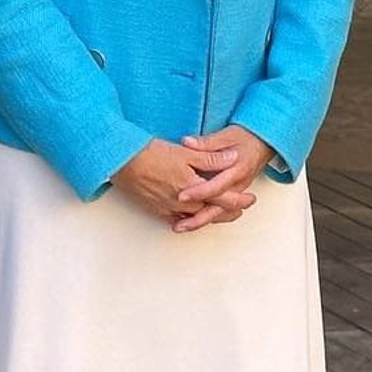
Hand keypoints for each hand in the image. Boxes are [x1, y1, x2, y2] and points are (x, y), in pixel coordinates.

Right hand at [111, 137, 240, 226]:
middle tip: (240, 210)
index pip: (222, 197)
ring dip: (210, 217)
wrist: (121, 161)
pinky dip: (188, 220)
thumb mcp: (186, 152)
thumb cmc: (151, 153)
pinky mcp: (156, 209)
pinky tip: (191, 218)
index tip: (249, 199)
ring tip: (220, 214)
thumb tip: (233, 158)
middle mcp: (182, 202)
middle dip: (228, 211)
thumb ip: (211, 158)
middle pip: (211, 212)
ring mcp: (168, 208)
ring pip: (195, 218)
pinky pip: (177, 220)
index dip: (238, 199)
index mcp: (193, 187)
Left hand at [173, 124, 272, 233]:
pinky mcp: (233, 195)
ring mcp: (236, 192)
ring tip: (180, 226)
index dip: (199, 192)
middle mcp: (238, 185)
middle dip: (198, 217)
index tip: (182, 196)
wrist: (262, 143)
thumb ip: (206, 143)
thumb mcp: (226, 135)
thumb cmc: (246, 138)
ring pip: (219, 213)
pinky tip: (190, 221)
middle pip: (219, 208)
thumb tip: (187, 142)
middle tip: (179, 223)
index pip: (217, 186)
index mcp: (237, 170)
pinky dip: (206, 217)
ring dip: (200, 221)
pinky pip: (220, 211)